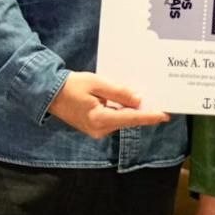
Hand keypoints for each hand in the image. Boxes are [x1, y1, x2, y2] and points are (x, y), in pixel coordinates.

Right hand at [47, 71, 169, 138]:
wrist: (49, 94)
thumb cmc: (72, 86)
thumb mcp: (97, 83)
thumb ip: (119, 93)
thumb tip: (139, 100)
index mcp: (100, 119)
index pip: (131, 119)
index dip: (149, 117)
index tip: (165, 115)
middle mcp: (99, 129)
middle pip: (128, 120)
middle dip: (144, 112)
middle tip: (162, 103)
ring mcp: (96, 130)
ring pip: (122, 120)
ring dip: (133, 111)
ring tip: (149, 99)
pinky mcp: (94, 127)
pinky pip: (114, 118)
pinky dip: (123, 111)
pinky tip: (130, 102)